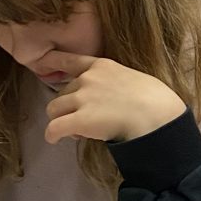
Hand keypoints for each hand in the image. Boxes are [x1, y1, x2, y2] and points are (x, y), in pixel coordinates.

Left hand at [43, 55, 184, 144]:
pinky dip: (52, 135)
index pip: (70, 60)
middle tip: (85, 120)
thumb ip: (116, 83)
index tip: (42, 62)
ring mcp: (82, 98)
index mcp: (102, 66)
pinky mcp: (79, 120)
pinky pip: (54, 128)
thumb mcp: (134, 79)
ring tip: (78, 131)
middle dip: (69, 107)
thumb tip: (111, 98)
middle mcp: (88, 79)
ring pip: (54, 110)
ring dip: (62, 120)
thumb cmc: (156, 100)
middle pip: (62, 93)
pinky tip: (55, 140)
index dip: (53, 61)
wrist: (157, 115)